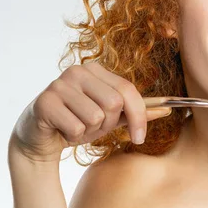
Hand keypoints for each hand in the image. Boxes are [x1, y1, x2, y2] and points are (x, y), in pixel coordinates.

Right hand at [9, 62, 170, 163]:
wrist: (39, 138)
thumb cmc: (78, 123)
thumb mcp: (110, 118)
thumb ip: (136, 112)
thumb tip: (168, 109)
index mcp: (96, 70)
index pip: (127, 90)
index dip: (139, 115)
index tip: (140, 137)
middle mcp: (78, 71)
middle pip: (113, 103)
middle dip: (108, 124)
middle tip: (93, 127)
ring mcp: (59, 84)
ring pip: (95, 117)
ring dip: (88, 131)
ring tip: (76, 127)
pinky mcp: (44, 102)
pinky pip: (75, 127)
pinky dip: (72, 137)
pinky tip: (62, 130)